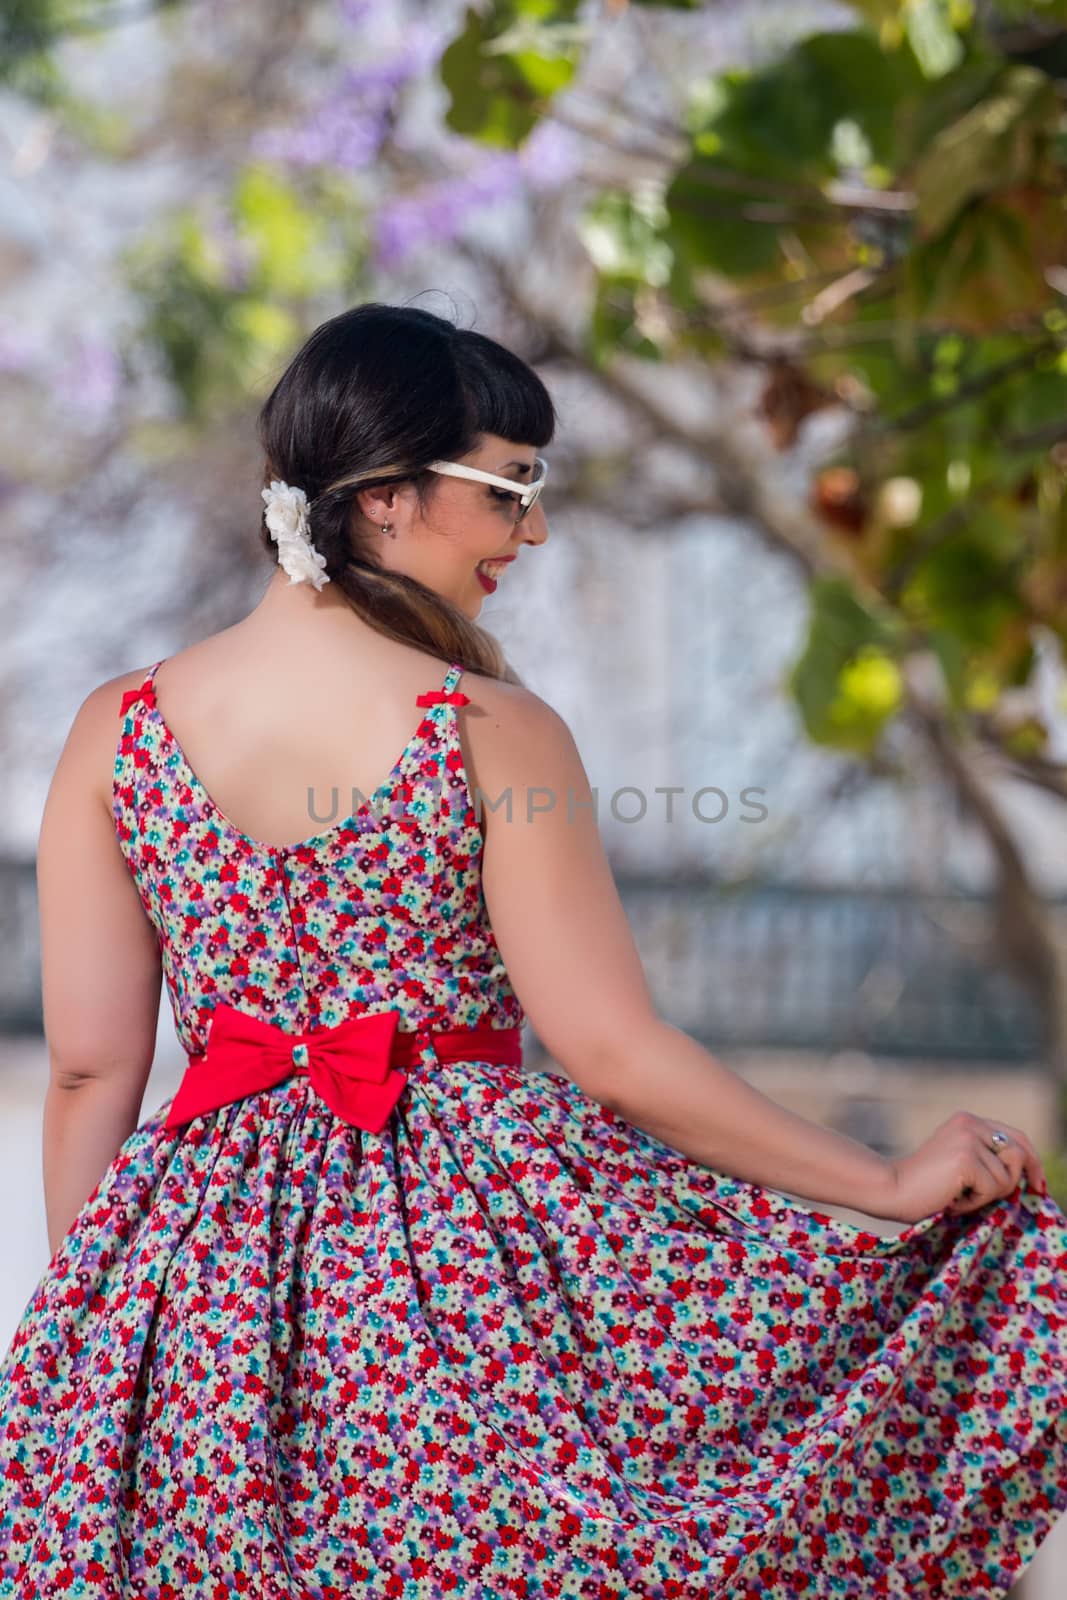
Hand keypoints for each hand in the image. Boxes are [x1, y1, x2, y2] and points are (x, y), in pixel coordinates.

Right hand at [878, 1110, 1048, 1224]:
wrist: (892, 1189)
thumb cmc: (925, 1185)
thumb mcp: (962, 1164)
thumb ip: (988, 1159)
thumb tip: (1030, 1176)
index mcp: (968, 1121)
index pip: (1017, 1137)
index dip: (1032, 1162)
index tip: (1038, 1185)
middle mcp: (971, 1123)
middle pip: (1020, 1155)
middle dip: (1013, 1183)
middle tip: (986, 1199)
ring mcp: (968, 1139)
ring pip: (1007, 1178)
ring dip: (987, 1196)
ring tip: (959, 1196)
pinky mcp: (966, 1158)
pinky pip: (993, 1189)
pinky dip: (976, 1202)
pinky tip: (953, 1199)